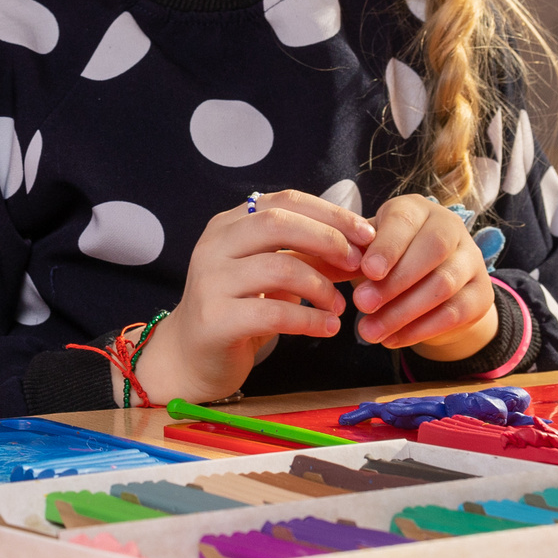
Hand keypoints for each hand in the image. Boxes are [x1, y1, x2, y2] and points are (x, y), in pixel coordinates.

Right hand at [134, 190, 374, 405]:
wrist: (191, 356)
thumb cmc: (238, 310)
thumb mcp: (273, 277)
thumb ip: (307, 258)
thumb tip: (361, 249)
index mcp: (227, 226)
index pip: (283, 201)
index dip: (330, 213)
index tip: (367, 234)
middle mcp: (213, 246)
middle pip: (277, 224)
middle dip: (327, 240)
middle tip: (358, 265)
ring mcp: (210, 281)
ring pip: (278, 267)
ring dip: (321, 286)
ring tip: (339, 306)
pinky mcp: (215, 319)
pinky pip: (273, 313)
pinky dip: (310, 320)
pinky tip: (327, 327)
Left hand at [354, 194, 497, 357]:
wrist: (430, 286)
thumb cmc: (386, 259)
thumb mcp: (365, 250)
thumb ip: (345, 254)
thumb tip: (317, 260)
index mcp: (417, 209)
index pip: (405, 220)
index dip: (388, 245)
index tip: (367, 271)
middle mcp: (451, 228)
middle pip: (433, 250)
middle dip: (395, 280)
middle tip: (361, 304)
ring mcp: (472, 260)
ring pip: (444, 284)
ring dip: (403, 311)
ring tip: (368, 331)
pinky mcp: (481, 294)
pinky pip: (455, 313)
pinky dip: (420, 329)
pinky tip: (391, 340)